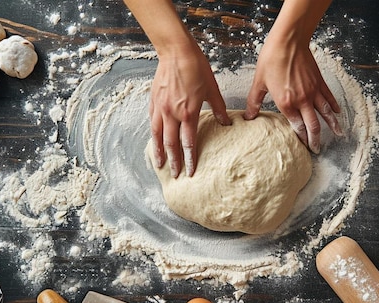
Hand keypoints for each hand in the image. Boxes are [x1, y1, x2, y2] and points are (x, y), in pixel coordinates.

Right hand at [150, 43, 228, 177]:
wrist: (176, 51)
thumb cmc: (196, 67)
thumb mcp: (212, 89)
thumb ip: (218, 109)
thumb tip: (226, 123)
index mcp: (188, 113)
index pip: (188, 143)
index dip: (190, 159)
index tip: (191, 172)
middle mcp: (172, 114)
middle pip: (171, 144)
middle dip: (173, 162)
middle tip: (174, 175)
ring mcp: (160, 108)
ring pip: (157, 136)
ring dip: (158, 152)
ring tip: (159, 165)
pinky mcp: (154, 101)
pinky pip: (152, 122)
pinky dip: (153, 134)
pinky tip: (154, 140)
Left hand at [245, 27, 341, 153]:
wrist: (288, 41)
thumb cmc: (271, 59)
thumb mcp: (259, 82)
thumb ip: (254, 102)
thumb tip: (248, 116)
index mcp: (286, 103)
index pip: (297, 127)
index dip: (302, 139)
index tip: (304, 147)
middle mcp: (302, 100)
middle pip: (313, 125)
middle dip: (316, 139)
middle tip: (318, 149)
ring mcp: (313, 91)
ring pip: (326, 113)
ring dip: (332, 126)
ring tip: (338, 135)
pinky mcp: (319, 82)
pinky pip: (329, 98)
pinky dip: (334, 107)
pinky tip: (337, 113)